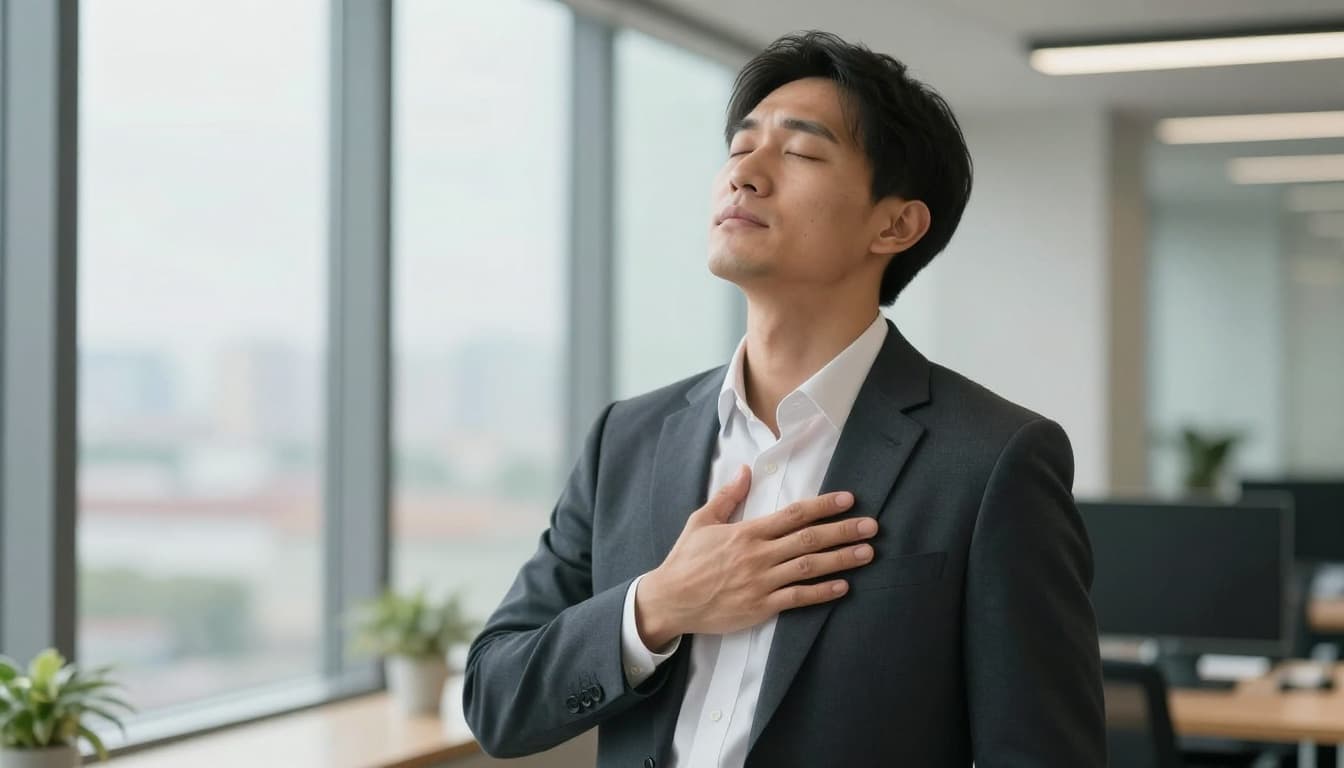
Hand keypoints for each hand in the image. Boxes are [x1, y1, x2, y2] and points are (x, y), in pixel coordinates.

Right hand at [634, 464, 877, 649]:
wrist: (670, 600)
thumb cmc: (686, 560)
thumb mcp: (702, 521)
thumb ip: (727, 496)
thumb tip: (744, 470)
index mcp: (747, 532)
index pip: (793, 514)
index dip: (823, 506)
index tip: (848, 499)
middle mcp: (758, 555)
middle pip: (809, 539)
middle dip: (843, 531)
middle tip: (872, 525)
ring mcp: (761, 582)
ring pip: (809, 568)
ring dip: (841, 560)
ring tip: (868, 553)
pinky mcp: (761, 607)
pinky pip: (798, 598)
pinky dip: (822, 593)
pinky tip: (843, 587)